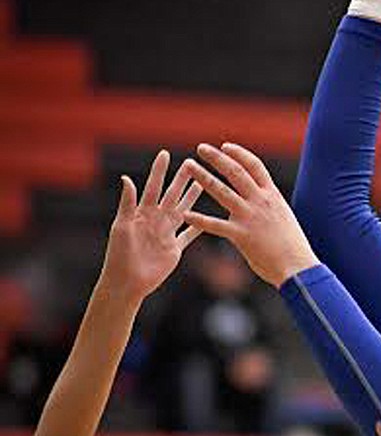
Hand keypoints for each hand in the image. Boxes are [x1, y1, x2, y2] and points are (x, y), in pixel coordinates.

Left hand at [100, 150, 202, 302]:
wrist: (126, 282)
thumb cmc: (118, 255)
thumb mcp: (121, 226)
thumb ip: (127, 203)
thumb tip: (126, 178)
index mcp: (142, 214)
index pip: (153, 187)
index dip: (159, 171)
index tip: (165, 154)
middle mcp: (155, 221)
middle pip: (171, 196)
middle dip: (181, 180)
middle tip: (191, 163)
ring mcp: (166, 234)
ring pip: (182, 211)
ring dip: (191, 198)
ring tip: (201, 184)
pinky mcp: (174, 249)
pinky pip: (188, 235)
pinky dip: (198, 227)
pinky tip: (207, 218)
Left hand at [177, 143, 316, 287]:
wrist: (298, 266)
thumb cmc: (293, 246)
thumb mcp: (284, 217)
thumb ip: (269, 206)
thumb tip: (260, 201)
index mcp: (272, 195)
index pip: (254, 166)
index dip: (239, 154)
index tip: (225, 146)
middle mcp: (260, 201)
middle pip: (236, 172)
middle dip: (217, 158)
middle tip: (201, 148)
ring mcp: (250, 217)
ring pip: (222, 191)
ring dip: (203, 176)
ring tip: (188, 165)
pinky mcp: (241, 235)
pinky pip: (215, 225)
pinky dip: (199, 220)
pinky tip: (186, 215)